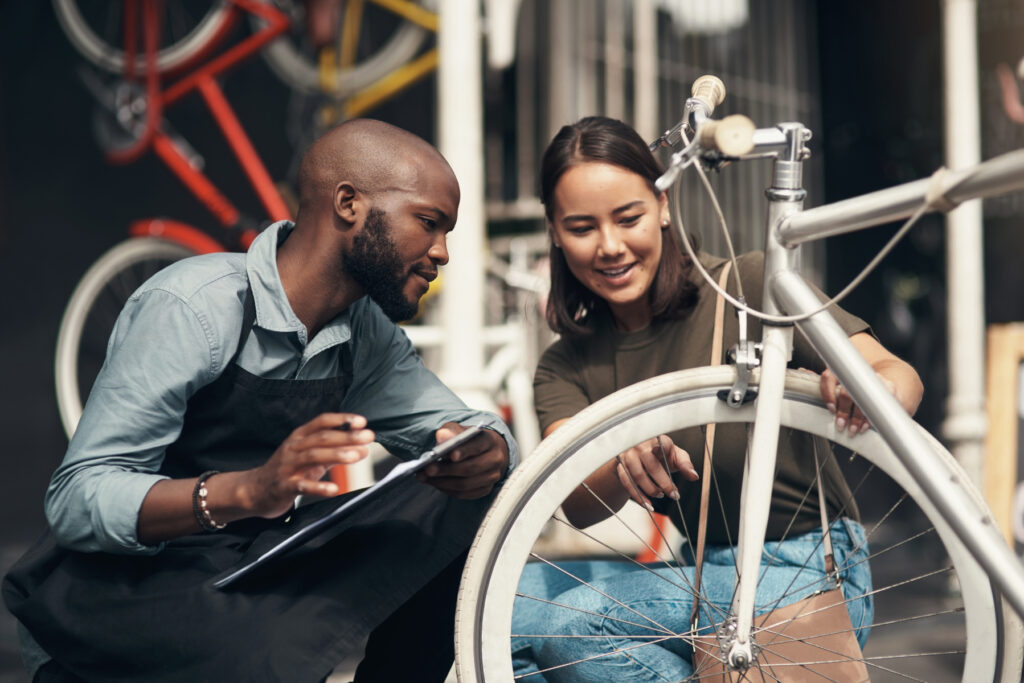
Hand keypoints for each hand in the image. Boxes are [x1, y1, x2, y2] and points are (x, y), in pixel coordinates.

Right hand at [240, 412, 374, 517]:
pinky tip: (334, 489)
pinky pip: (302, 486)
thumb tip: (363, 447)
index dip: (342, 420)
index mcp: (300, 436)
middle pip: (322, 437)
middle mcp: (293, 447)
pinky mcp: (283, 486)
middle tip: (368, 437)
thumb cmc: (289, 470)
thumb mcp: (311, 456)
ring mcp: (287, 466)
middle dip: (346, 436)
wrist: (255, 490)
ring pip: (313, 456)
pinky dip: (319, 487)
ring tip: (356, 455)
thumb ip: (335, 451)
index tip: (362, 421)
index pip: (322, 422)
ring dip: (336, 454)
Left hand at [417, 423, 508, 498]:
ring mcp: (492, 476)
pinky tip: (434, 483)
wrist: (486, 452)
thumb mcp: (459, 429)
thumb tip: (441, 437)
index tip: (450, 455)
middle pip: (470, 468)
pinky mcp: (485, 489)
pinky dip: (446, 489)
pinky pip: (464, 494)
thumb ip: (450, 431)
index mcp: (490, 440)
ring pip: (466, 484)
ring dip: (442, 482)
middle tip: (428, 469)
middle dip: (446, 470)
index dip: (464, 451)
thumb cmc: (469, 439)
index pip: (478, 446)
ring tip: (425, 477)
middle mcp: (495, 459)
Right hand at [614, 435, 697, 511]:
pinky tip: (647, 505)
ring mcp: (628, 456)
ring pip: (637, 476)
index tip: (666, 459)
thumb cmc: (661, 455)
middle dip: (664, 483)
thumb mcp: (675, 456)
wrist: (639, 455)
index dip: (662, 451)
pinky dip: (638, 496)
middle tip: (674, 495)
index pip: (661, 445)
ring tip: (660, 495)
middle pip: (651, 466)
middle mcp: (640, 445)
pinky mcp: (621, 467)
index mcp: (656, 439)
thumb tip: (694, 476)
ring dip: (651, 490)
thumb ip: (685, 464)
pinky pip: (627, 483)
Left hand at [819, 368, 896, 434]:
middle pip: (847, 392)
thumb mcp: (842, 383)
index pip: (829, 377)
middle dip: (843, 411)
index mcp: (843, 370)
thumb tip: (805, 372)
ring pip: (863, 399)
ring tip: (852, 429)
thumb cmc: (857, 389)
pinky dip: (870, 418)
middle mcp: (858, 373)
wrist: (885, 387)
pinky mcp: (888, 388)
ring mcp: (874, 379)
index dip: (827, 394)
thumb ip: (827, 382)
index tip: (831, 408)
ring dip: (856, 418)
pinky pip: (879, 404)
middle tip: (840, 424)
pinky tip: (864, 426)